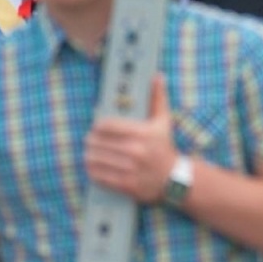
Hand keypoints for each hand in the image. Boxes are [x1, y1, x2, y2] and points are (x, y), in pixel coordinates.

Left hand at [84, 74, 177, 204]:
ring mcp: (130, 169)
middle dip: (91, 140)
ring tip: (89, 152)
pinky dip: (93, 171)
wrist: (173, 179)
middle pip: (98, 142)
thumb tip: (157, 76)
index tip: (96, 126)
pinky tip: (94, 166)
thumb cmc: (164, 147)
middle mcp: (136, 151)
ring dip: (89, 155)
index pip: (107, 126)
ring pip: (96, 159)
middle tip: (90, 140)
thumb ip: (158, 98)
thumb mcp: (163, 121)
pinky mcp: (125, 184)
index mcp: (143, 133)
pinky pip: (99, 176)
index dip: (98, 125)